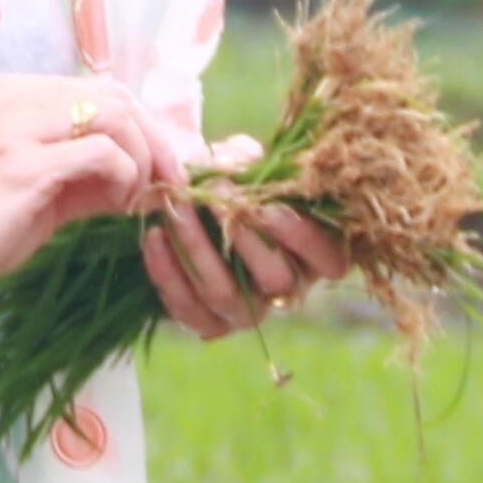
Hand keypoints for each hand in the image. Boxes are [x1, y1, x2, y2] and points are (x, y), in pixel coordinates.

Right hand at [0, 77, 180, 313]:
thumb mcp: (39, 185)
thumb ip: (86, 170)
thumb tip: (144, 175)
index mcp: (15, 92)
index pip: (101, 89)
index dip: (142, 124)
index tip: (161, 164)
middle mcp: (16, 97)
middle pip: (116, 96)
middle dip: (154, 139)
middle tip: (167, 180)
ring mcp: (18, 126)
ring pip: (115, 116)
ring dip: (143, 158)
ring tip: (138, 196)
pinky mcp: (24, 163)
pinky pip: (103, 153)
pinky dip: (125, 177)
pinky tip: (116, 205)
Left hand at [140, 131, 347, 339]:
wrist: (187, 206)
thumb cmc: (230, 180)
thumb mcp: (244, 162)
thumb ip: (247, 159)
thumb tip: (233, 163)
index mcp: (313, 255)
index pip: (329, 261)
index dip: (303, 238)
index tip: (268, 206)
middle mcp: (286, 291)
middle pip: (276, 279)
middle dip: (244, 236)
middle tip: (215, 194)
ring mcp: (247, 313)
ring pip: (225, 294)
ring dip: (198, 247)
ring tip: (176, 206)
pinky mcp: (207, 324)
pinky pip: (187, 307)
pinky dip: (166, 270)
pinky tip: (153, 235)